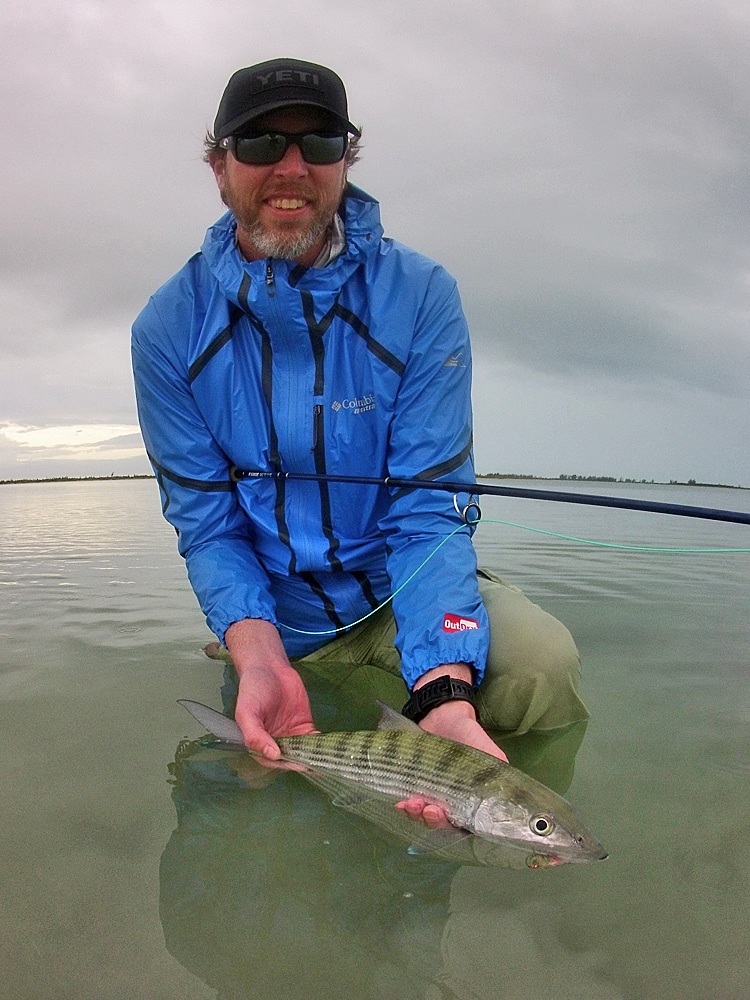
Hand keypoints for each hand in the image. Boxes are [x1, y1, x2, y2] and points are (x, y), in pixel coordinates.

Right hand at [225, 619, 317, 759]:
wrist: (269, 668)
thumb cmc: (253, 689)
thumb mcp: (247, 712)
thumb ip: (255, 735)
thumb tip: (272, 755)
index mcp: (258, 744)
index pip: (273, 761)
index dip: (286, 764)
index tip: (299, 764)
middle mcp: (275, 743)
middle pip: (290, 759)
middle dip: (303, 763)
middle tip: (318, 765)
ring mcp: (290, 735)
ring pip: (303, 752)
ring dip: (314, 757)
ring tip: (328, 761)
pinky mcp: (304, 726)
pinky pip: (313, 739)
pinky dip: (321, 744)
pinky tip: (330, 747)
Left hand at [396, 664, 507, 829]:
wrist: (442, 715)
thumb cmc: (468, 735)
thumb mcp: (488, 751)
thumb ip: (496, 770)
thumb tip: (505, 790)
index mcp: (470, 799)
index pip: (463, 823)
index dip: (454, 825)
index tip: (446, 816)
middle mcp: (450, 801)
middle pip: (442, 823)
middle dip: (433, 820)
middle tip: (429, 811)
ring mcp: (431, 795)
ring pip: (423, 815)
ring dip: (417, 814)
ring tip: (412, 804)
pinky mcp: (414, 786)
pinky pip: (409, 802)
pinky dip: (405, 806)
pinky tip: (400, 803)